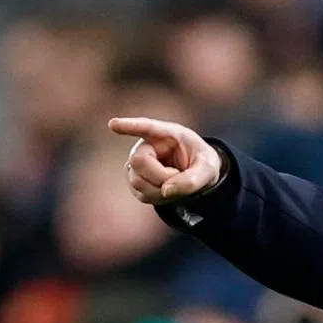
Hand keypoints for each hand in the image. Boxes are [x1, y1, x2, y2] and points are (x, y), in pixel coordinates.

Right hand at [108, 116, 222, 204]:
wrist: (199, 175)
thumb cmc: (203, 164)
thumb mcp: (209, 169)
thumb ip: (193, 180)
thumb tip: (166, 191)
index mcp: (168, 133)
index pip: (146, 127)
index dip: (130, 126)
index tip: (113, 124)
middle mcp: (147, 145)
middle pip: (139, 161)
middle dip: (161, 177)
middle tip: (178, 176)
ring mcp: (138, 163)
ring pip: (137, 181)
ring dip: (161, 190)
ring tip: (176, 183)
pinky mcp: (136, 180)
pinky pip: (141, 194)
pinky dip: (158, 198)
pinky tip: (168, 191)